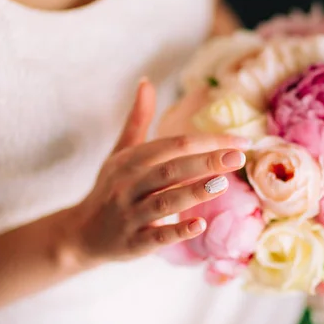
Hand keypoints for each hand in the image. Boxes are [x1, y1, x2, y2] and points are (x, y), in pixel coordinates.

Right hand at [71, 79, 249, 265]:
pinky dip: (177, 230)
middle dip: (206, 161)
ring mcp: (130, 214)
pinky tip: (200, 224)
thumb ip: (138, 119)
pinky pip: (157, 236)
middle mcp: (130, 184)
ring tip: (223, 184)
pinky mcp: (133, 242)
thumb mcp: (121, 152)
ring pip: (165, 201)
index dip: (209, 141)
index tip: (242, 142)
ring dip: (194, 192)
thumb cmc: (111, 187)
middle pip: (172, 169)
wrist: (82, 233)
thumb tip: (147, 81)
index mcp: (132, 160)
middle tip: (239, 157)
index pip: (175, 145)